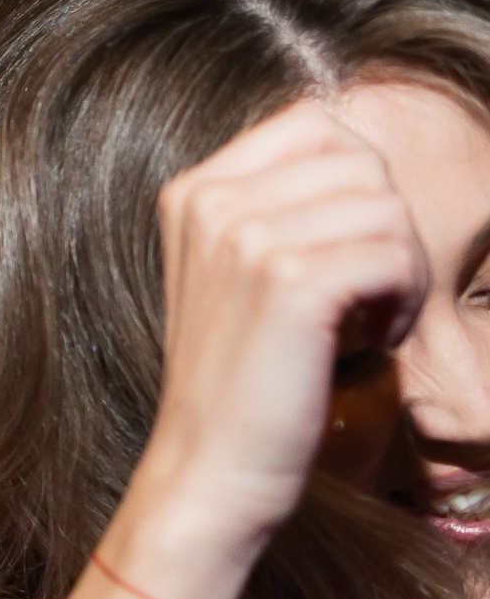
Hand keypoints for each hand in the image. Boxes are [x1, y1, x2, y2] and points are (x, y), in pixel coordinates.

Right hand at [128, 100, 430, 591]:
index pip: (315, 126)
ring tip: (371, 322)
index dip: (357, 184)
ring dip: (403, 269)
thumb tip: (363, 164)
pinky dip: (405, 302)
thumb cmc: (240, 382)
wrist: (208, 472)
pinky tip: (373, 341)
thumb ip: (276, 208)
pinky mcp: (290, 283)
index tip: (342, 253)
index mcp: (193, 191)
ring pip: (387, 207)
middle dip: (387, 227)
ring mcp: (246, 239)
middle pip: (360, 161)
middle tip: (369, 295)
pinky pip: (395, 256)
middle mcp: (211, 202)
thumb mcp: (234, 274)